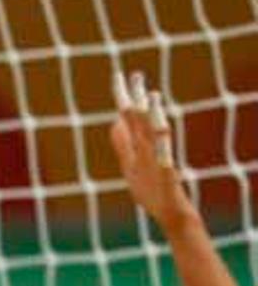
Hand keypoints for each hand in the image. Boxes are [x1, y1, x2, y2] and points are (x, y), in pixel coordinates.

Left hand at [110, 69, 196, 233]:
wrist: (170, 212)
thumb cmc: (151, 189)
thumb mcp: (129, 163)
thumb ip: (123, 143)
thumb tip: (115, 122)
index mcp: (139, 145)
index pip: (128, 116)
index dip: (123, 97)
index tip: (120, 76)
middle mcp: (149, 148)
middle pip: (141, 119)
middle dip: (137, 97)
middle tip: (135, 74)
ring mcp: (159, 160)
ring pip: (155, 134)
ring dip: (153, 115)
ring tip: (151, 95)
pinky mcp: (168, 174)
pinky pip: (166, 157)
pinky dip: (163, 145)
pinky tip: (164, 130)